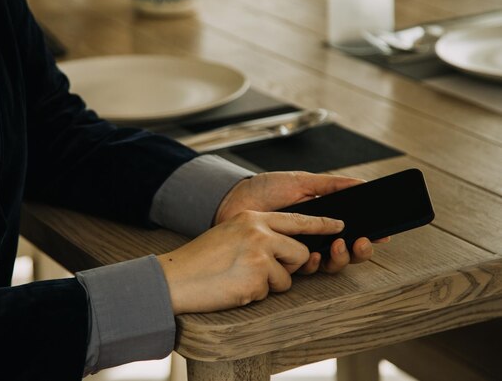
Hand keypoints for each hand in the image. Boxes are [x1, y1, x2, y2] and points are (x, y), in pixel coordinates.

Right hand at [157, 210, 343, 314]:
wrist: (176, 277)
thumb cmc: (200, 261)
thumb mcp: (230, 235)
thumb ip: (257, 234)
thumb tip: (284, 248)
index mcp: (252, 219)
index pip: (295, 219)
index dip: (319, 223)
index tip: (338, 225)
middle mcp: (259, 231)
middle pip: (300, 251)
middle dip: (290, 267)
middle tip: (260, 270)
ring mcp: (260, 251)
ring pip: (288, 275)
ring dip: (269, 283)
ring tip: (240, 278)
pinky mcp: (259, 273)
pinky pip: (272, 291)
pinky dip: (256, 294)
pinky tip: (235, 286)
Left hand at [214, 171, 389, 271]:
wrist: (233, 200)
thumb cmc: (264, 189)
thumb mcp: (301, 181)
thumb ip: (332, 184)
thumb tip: (363, 183)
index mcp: (322, 219)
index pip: (352, 231)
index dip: (369, 235)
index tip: (384, 234)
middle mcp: (314, 237)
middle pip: (347, 252)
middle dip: (360, 250)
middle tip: (362, 241)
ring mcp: (300, 251)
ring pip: (331, 265)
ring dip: (341, 258)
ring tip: (340, 245)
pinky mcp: (284, 261)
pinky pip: (306, 270)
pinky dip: (315, 263)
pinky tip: (314, 255)